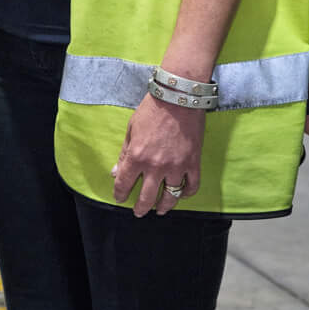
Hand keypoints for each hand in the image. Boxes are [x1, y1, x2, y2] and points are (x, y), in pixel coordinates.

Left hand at [111, 94, 203, 216]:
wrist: (178, 97)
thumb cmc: (152, 110)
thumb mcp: (131, 129)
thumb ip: (124, 153)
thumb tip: (116, 173)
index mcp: (137, 156)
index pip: (124, 184)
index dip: (120, 194)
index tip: (119, 198)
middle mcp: (156, 166)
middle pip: (147, 197)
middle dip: (141, 208)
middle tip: (139, 212)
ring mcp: (176, 166)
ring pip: (170, 197)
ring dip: (164, 207)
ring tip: (160, 210)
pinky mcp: (193, 163)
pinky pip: (191, 186)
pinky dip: (186, 193)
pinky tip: (180, 195)